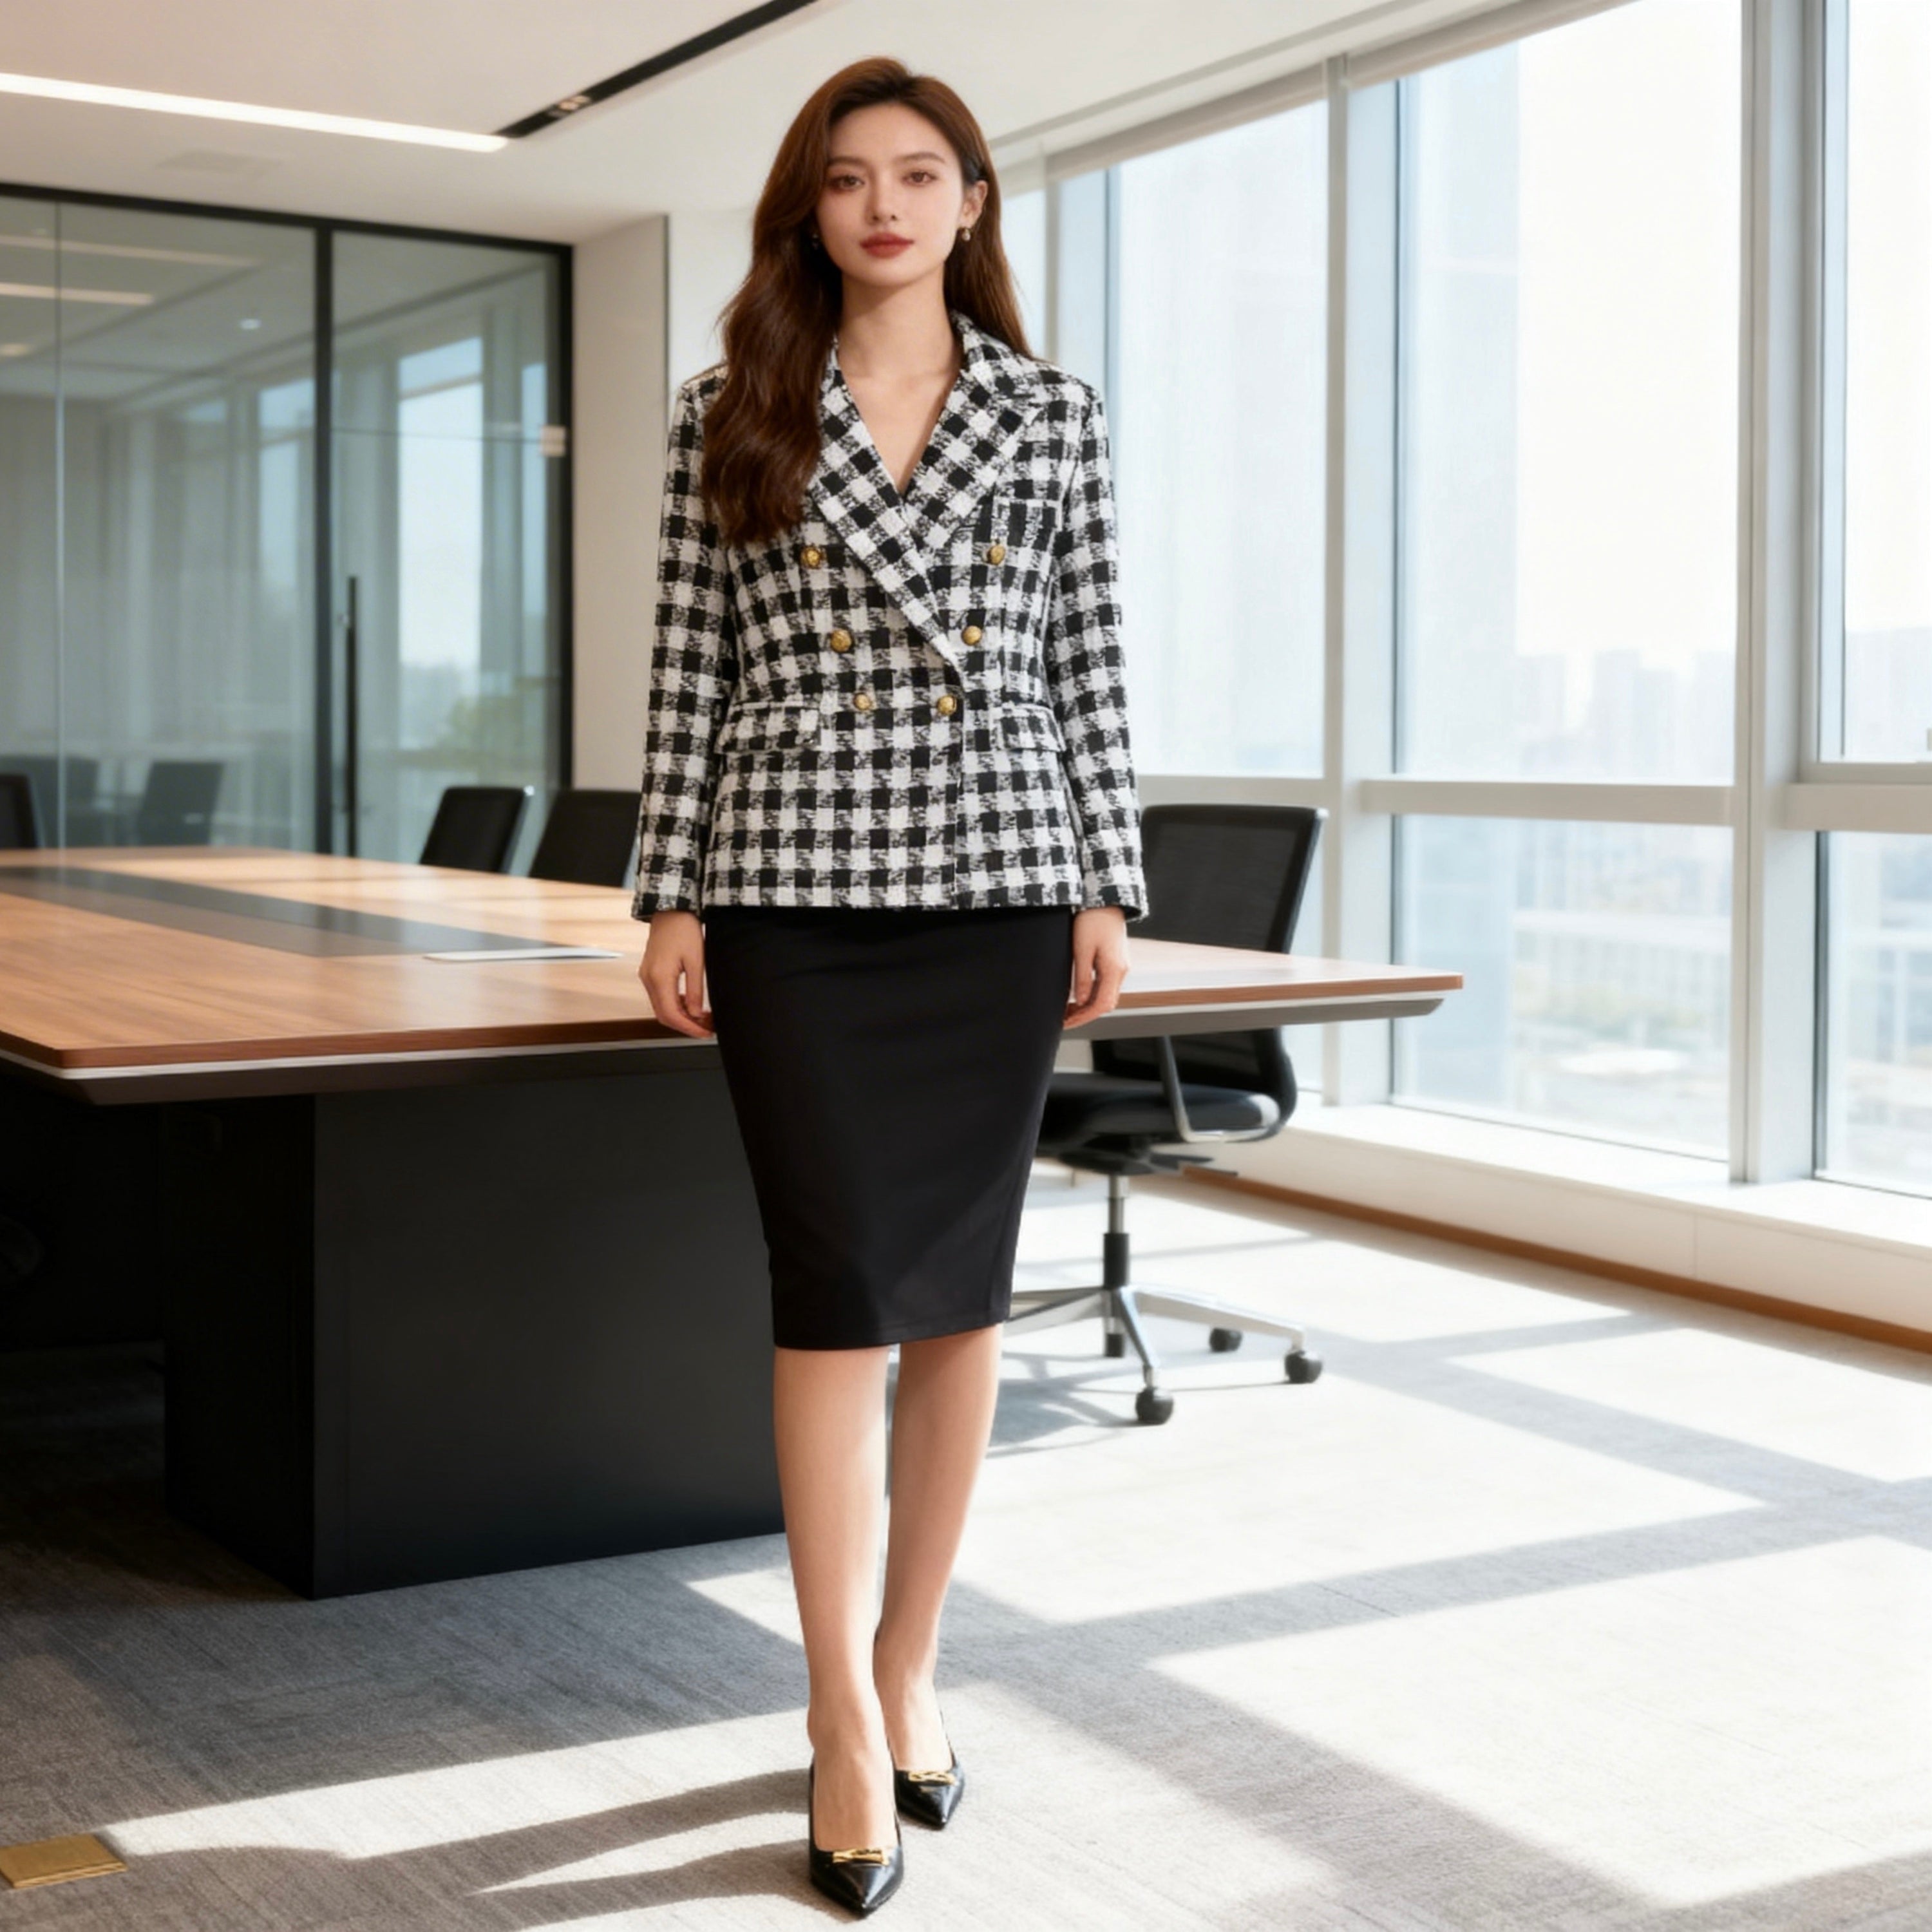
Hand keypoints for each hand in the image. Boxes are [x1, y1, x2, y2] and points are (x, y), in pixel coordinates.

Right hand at [637, 909, 714, 1036]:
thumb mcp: (697, 961)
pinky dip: (676, 1005)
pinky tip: (692, 1005)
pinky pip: (661, 997)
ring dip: (682, 1016)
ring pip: (662, 1008)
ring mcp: (647, 976)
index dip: (689, 1028)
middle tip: (707, 1028)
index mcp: (659, 977)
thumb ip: (696, 990)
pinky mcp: (650, 972)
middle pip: (664, 1015)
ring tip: (703, 1018)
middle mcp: (649, 979)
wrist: (671, 910)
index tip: (705, 1033)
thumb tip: (697, 1014)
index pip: (671, 1014)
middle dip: (686, 1025)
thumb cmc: (684, 929)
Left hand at [1064, 904, 1128, 1027]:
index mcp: (1114, 969)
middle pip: (1106, 1003)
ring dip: (1088, 1006)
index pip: (1101, 1004)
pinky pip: (1106, 985)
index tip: (1066, 1021)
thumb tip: (1080, 1000)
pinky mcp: (1115, 961)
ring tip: (1068, 1009)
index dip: (1083, 1017)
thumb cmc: (1092, 919)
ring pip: (1106, 996)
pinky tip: (1079, 995)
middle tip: (1064, 1018)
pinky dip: (1092, 995)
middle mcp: (1121, 970)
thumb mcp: (1082, 949)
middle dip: (1085, 1015)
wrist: (1105, 899)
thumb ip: (1083, 977)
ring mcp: (1120, 966)